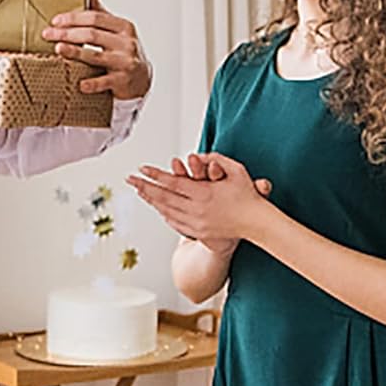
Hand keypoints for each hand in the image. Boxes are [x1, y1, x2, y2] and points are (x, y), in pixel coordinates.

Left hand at [41, 3, 151, 99]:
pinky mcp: (123, 81)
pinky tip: (80, 84)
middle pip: (92, 34)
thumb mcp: (116, 30)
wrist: (141, 79)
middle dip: (67, 33)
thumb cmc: (123, 51)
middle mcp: (126, 43)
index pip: (95, 18)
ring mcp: (126, 62)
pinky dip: (92, 83)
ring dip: (75, 52)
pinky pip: (105, 82)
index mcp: (123, 27)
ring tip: (58, 49)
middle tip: (48, 34)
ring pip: (95, 56)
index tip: (55, 21)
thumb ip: (101, 12)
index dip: (73, 18)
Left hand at [127, 151, 272, 248]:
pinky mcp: (198, 231)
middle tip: (129, 179)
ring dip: (151, 200)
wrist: (255, 223)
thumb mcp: (236, 171)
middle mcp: (197, 209)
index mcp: (204, 193)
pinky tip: (156, 206)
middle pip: (164, 198)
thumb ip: (217, 159)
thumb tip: (198, 155)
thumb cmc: (247, 195)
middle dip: (144, 188)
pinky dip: (163, 212)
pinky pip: (174, 221)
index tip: (141, 169)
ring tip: (139, 190)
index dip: (155, 176)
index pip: (173, 183)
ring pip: (167, 210)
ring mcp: (196, 223)